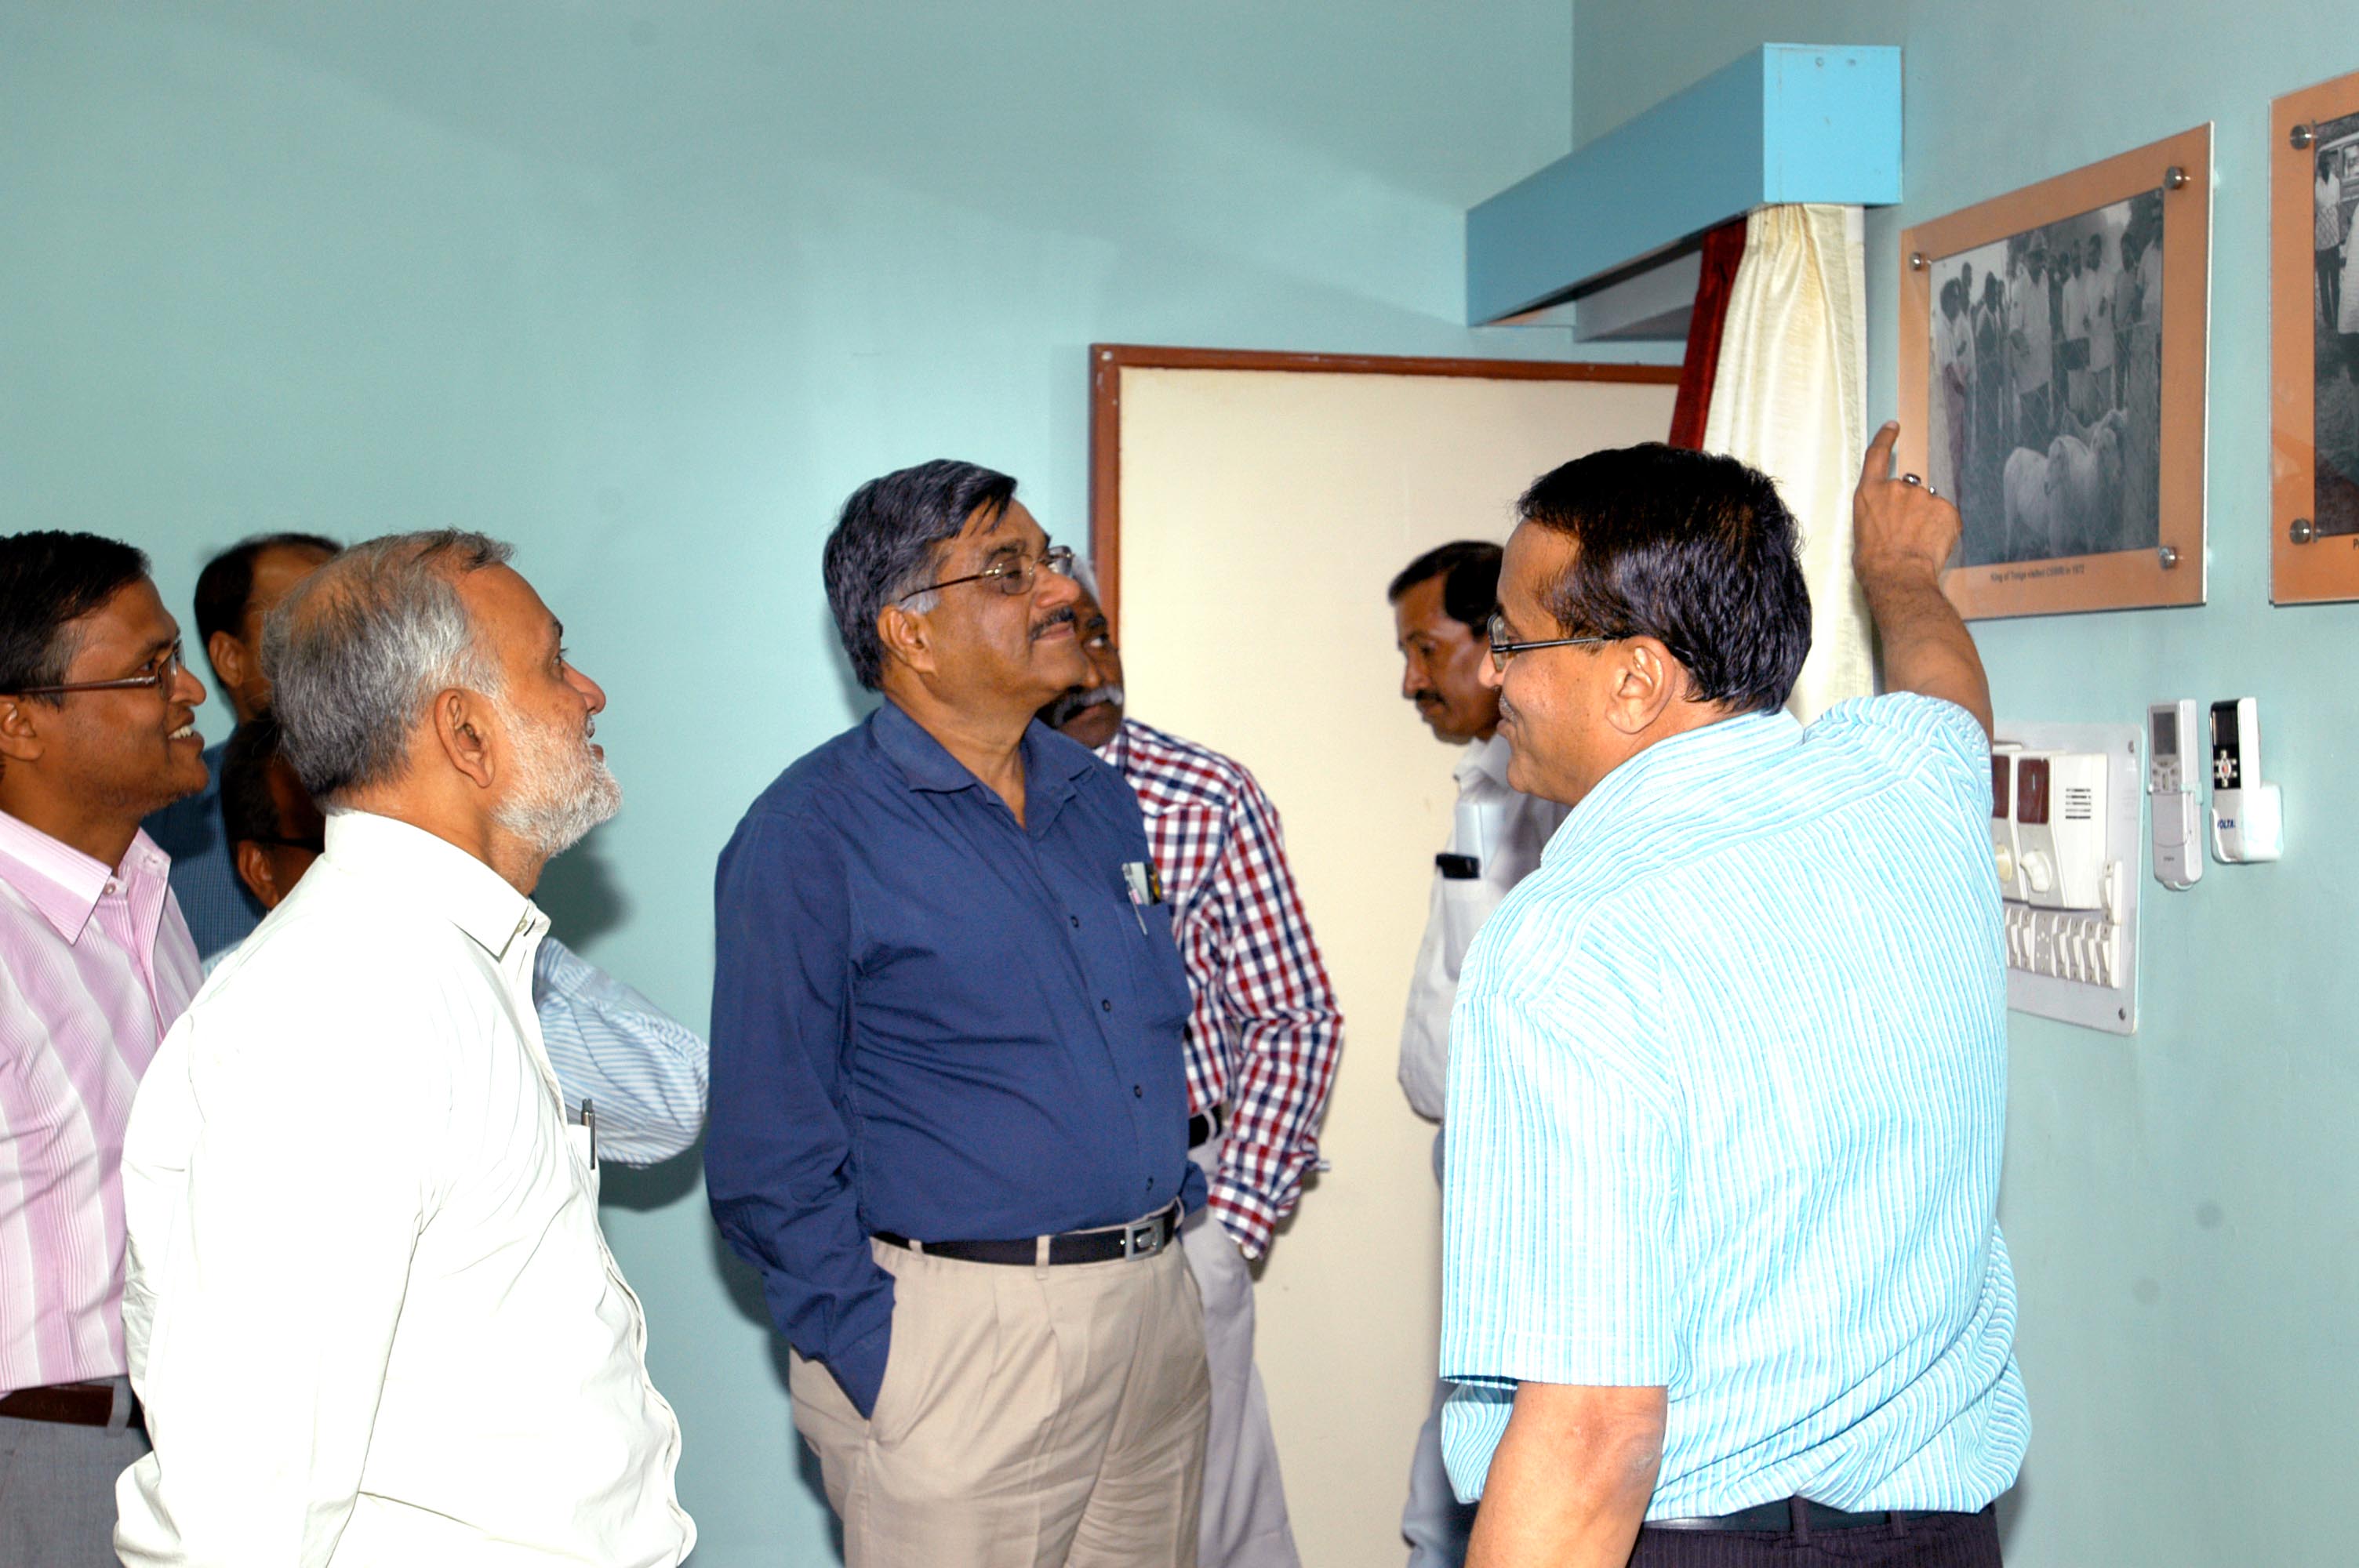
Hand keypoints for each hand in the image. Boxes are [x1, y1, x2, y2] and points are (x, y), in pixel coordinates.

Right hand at [1853, 421, 1961, 592]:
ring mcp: (1923, 496)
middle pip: (1907, 489)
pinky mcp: (1946, 508)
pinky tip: (1933, 544)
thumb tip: (1888, 522)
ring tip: (1919, 544)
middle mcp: (1896, 488)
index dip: (1885, 439)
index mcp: (1869, 493)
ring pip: (1928, 504)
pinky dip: (1942, 528)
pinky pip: (1946, 515)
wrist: (1898, 576)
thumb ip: (1876, 517)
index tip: (1893, 427)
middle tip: (1907, 533)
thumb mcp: (1861, 535)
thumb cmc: (1873, 563)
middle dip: (1909, 508)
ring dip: (1926, 519)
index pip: (1878, 456)